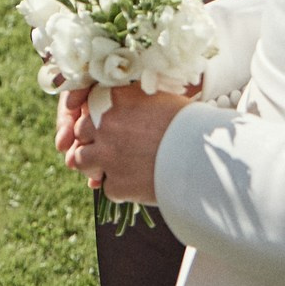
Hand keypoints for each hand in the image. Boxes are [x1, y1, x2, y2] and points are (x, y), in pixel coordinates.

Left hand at [63, 82, 192, 204]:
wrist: (203, 158)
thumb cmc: (189, 124)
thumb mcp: (160, 98)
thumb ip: (134, 99)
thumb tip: (126, 102)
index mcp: (115, 99)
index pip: (88, 102)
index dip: (96, 114)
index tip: (107, 121)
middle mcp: (105, 125)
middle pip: (81, 130)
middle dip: (92, 138)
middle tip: (110, 145)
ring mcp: (107, 156)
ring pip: (81, 159)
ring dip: (94, 163)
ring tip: (114, 166)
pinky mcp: (115, 185)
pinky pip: (106, 186)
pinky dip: (118, 187)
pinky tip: (136, 184)